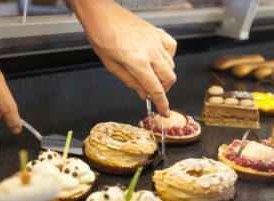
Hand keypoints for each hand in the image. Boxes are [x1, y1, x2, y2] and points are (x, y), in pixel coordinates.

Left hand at [72, 0, 176, 116]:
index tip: (165, 112)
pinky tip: (159, 58)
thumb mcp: (113, 67)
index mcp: (137, 63)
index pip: (156, 89)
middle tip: (153, 91)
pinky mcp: (157, 32)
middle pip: (169, 78)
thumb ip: (131, 82)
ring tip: (151, 74)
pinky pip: (172, 48)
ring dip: (165, 75)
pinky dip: (169, 57)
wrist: (102, 15)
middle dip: (164, 89)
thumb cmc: (103, 38)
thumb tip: (144, 95)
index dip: (162, 103)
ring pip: (171, 65)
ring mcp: (156, 41)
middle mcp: (150, 52)